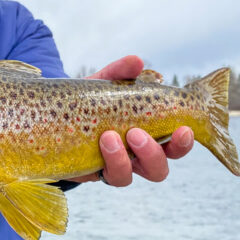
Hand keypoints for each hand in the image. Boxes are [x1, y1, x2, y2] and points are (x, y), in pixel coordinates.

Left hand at [72, 55, 194, 185]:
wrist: (56, 114)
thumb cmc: (91, 100)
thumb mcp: (104, 83)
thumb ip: (120, 73)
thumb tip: (137, 62)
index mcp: (148, 134)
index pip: (174, 144)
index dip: (183, 142)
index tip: (183, 129)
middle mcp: (134, 156)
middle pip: (157, 169)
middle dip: (152, 154)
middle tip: (135, 133)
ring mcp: (112, 166)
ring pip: (127, 177)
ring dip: (121, 159)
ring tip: (108, 136)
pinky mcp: (91, 171)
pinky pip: (102, 175)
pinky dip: (104, 160)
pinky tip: (97, 143)